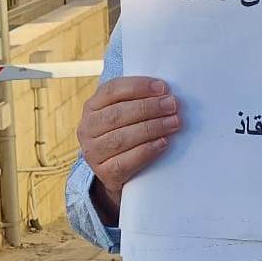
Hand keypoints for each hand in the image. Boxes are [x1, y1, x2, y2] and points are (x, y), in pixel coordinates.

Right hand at [76, 76, 180, 223]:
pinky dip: (146, 151)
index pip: (112, 90)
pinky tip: (162, 143)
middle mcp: (87, 128)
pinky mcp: (104, 173)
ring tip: (173, 123)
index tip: (163, 88)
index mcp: (92, 106)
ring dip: (151, 128)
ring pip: (120, 138)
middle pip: (117, 113)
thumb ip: (140, 100)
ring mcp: (93, 152)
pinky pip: (124, 162)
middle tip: (172, 105)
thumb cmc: (128, 133)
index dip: (138, 87)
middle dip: (149, 108)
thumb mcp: (127, 114)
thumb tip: (166, 94)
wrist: (118, 171)